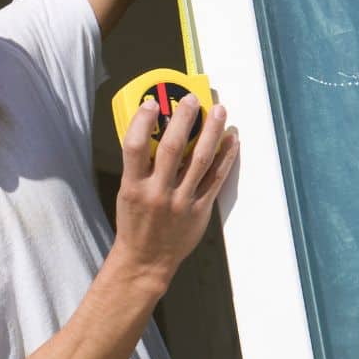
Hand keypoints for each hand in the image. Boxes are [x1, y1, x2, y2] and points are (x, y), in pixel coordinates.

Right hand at [113, 95, 238, 287]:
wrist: (147, 259)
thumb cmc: (134, 222)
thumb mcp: (127, 193)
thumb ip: (140, 167)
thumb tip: (156, 134)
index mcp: (133, 186)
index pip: (135, 146)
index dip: (143, 121)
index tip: (152, 102)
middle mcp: (158, 192)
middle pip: (173, 148)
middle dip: (183, 119)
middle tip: (191, 98)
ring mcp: (182, 202)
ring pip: (201, 160)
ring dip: (211, 132)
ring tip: (218, 111)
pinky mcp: (201, 210)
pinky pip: (217, 179)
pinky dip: (226, 157)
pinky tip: (231, 139)